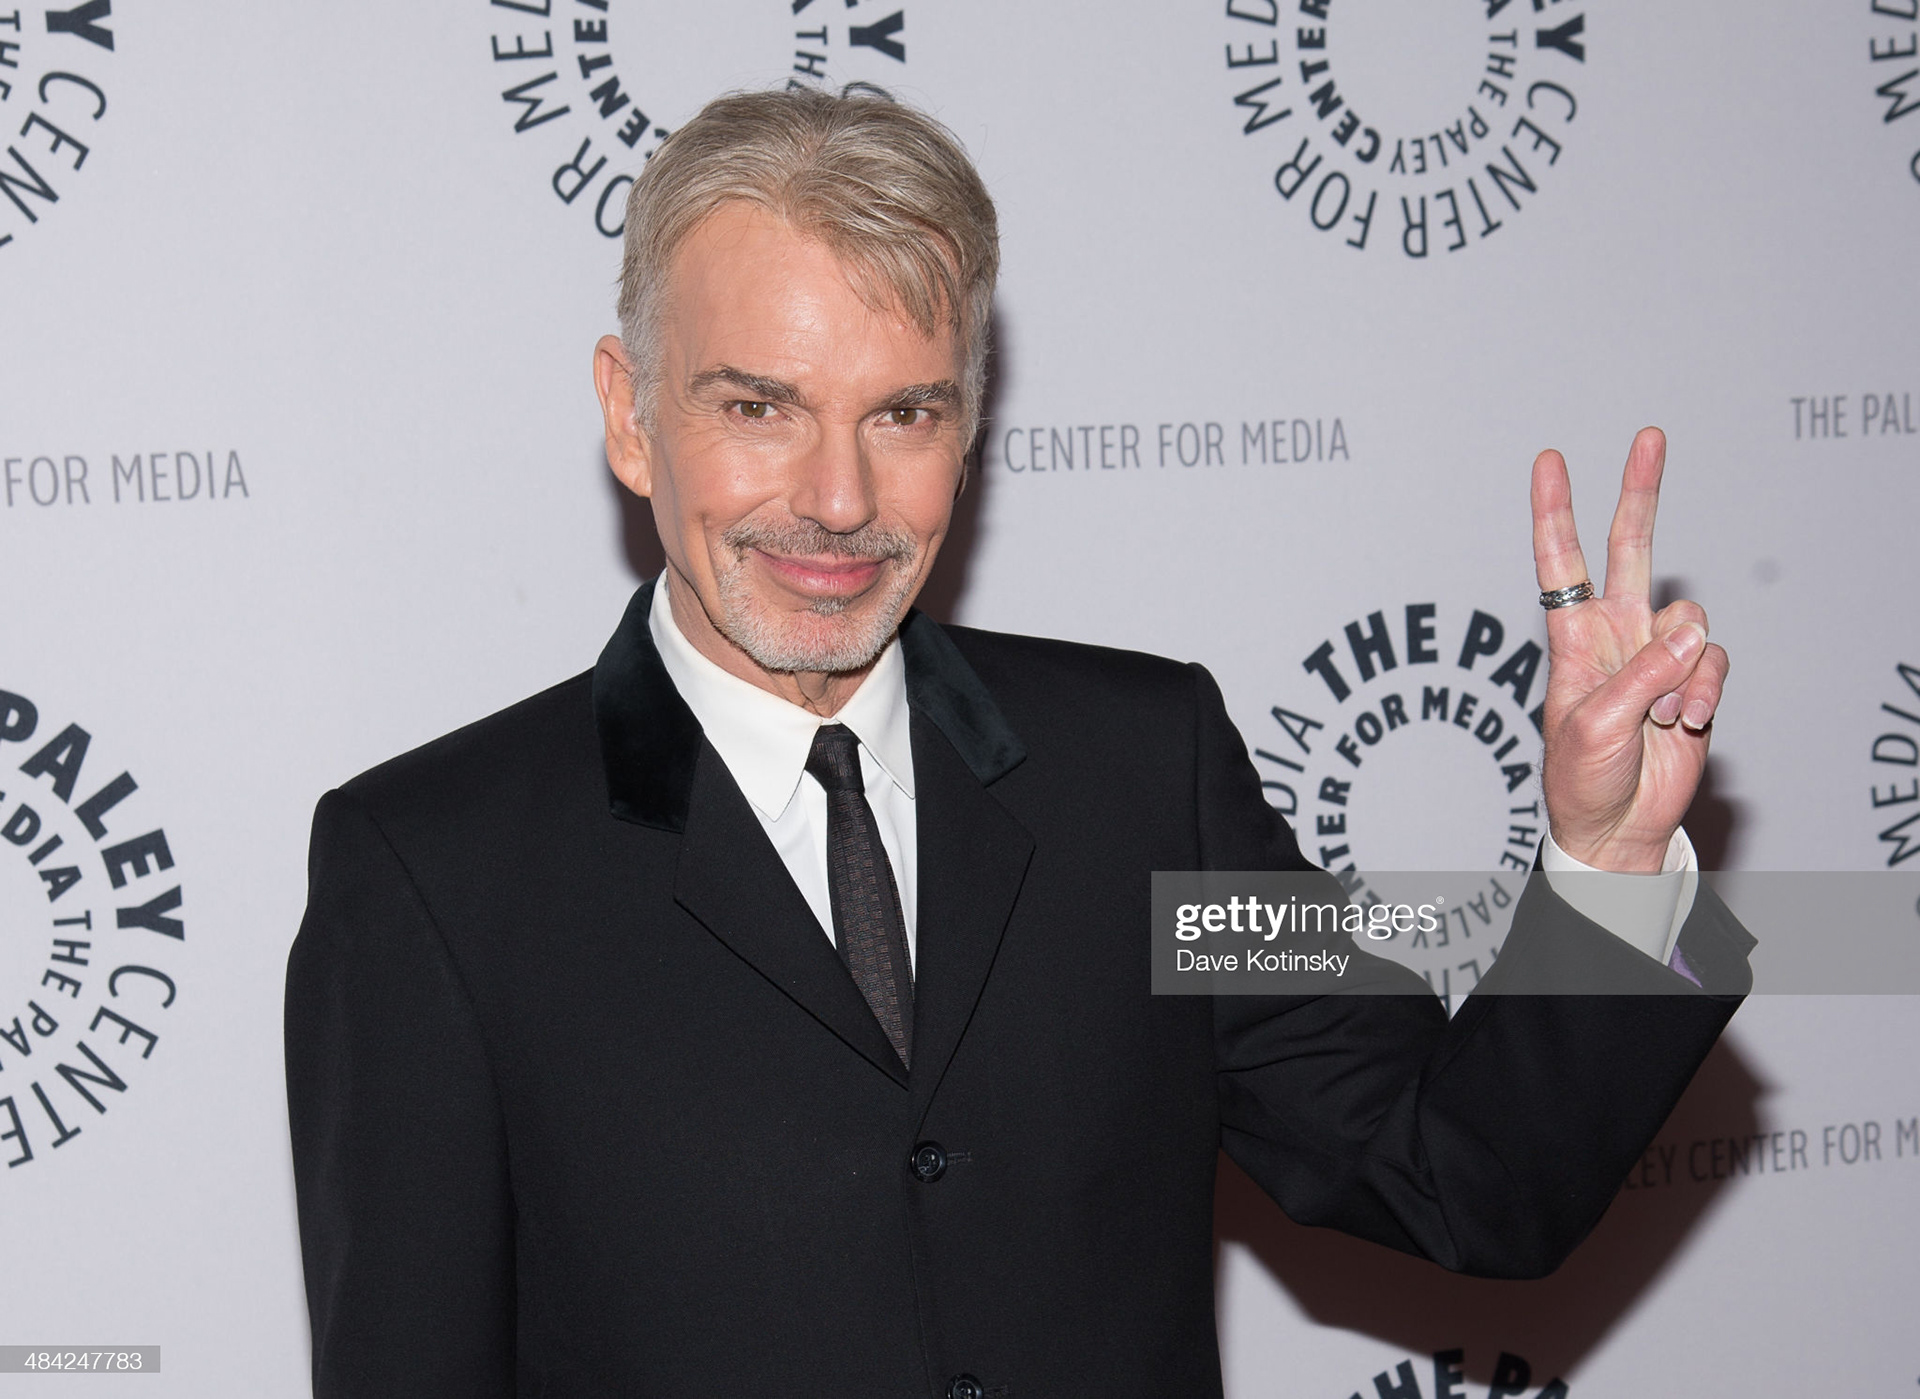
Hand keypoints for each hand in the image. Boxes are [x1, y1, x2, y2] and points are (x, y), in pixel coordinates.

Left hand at [1531, 427, 1729, 872]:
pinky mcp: (1692, 680)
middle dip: (1639, 492)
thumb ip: (1641, 675)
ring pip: (1689, 619)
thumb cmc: (1582, 777)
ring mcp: (1657, 654)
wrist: (1616, 825)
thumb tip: (1688, 634)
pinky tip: (1682, 724)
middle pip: (1631, 549)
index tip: (1548, 461)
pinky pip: (1712, 662)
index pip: (1560, 561)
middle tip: (1648, 436)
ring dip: (1680, 671)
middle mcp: (1616, 633)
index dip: (1555, 511)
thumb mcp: (1596, 724)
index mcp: (1573, 636)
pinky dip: (1702, 692)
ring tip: (1659, 716)